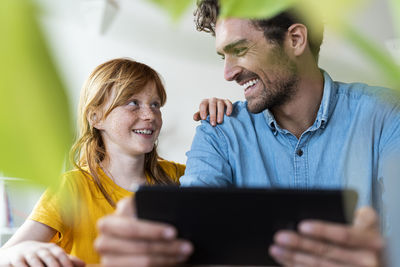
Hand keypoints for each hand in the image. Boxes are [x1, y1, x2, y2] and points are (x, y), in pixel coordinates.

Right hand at [4, 240, 84, 266]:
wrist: (17, 250)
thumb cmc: (40, 255)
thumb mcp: (53, 255)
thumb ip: (67, 260)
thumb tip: (84, 264)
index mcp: (51, 248)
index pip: (61, 254)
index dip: (66, 263)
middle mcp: (40, 249)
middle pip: (49, 258)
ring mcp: (28, 253)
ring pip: (35, 262)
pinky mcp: (16, 258)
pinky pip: (21, 265)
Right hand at [95, 197, 192, 266]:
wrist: (134, 241)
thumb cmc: (144, 223)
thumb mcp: (145, 215)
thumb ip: (152, 211)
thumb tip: (174, 217)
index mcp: (110, 220)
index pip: (132, 227)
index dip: (153, 230)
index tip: (174, 232)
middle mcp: (104, 240)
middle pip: (140, 246)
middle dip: (166, 247)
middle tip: (188, 246)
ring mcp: (107, 259)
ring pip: (143, 262)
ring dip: (168, 258)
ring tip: (185, 253)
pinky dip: (161, 265)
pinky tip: (175, 261)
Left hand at [193, 98, 232, 125]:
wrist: (217, 111)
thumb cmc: (208, 113)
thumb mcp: (203, 114)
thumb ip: (198, 116)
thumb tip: (194, 118)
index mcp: (205, 102)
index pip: (203, 104)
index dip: (203, 111)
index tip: (204, 119)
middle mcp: (212, 100)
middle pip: (212, 105)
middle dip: (212, 115)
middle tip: (213, 124)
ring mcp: (220, 100)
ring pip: (220, 105)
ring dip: (220, 113)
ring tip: (219, 122)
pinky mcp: (227, 102)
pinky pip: (229, 104)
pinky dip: (229, 108)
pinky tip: (228, 115)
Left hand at [269, 206, 383, 265]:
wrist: (378, 263)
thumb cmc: (368, 242)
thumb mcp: (369, 225)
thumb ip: (359, 215)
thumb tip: (348, 207)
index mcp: (372, 242)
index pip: (344, 235)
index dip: (322, 230)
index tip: (302, 226)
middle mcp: (366, 261)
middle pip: (326, 252)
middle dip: (300, 244)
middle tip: (280, 237)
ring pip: (319, 266)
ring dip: (293, 258)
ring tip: (276, 249)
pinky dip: (297, 266)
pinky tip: (287, 261)